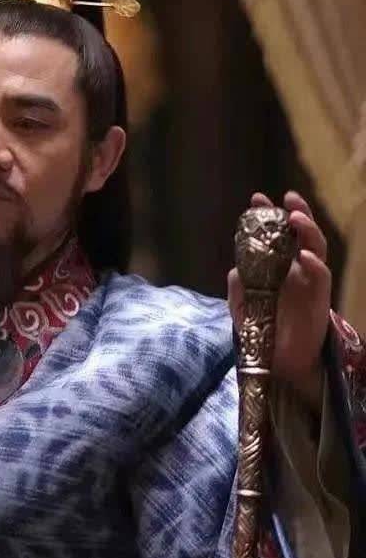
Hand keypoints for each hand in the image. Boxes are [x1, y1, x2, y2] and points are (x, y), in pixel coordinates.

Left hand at [228, 191, 330, 411]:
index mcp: (277, 266)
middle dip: (295, 212)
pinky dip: (314, 263)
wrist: (279, 360)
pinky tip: (304, 255)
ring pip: (316, 247)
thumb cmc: (262, 328)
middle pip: (301, 233)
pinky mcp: (320, 296)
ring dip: (307, 230)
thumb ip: (239, 285)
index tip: (257, 199)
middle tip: (286, 198)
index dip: (268, 216)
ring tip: (295, 218)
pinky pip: (321, 275)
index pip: (275, 234)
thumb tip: (236, 268)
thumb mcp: (243, 305)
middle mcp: (296, 268)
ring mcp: (309, 280)